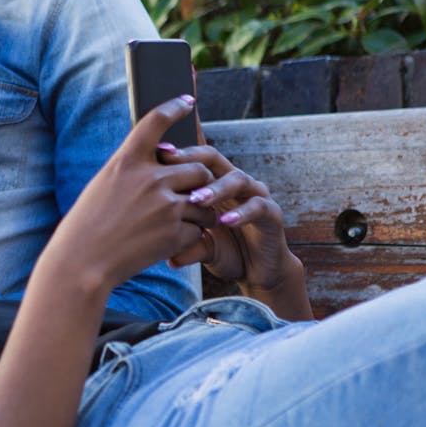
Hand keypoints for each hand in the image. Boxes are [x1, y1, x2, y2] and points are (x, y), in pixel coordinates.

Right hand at [40, 95, 217, 295]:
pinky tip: (171, 242)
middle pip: (198, 166)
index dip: (174, 107)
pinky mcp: (175, 232)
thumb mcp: (104, 185)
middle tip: (194, 191)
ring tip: (182, 221)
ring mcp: (166, 206)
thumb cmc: (87, 225)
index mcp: (127, 161)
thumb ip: (133, 171)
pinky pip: (198, 228)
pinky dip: (190, 235)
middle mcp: (150, 178)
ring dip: (201, 210)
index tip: (187, 101)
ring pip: (205, 200)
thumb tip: (165, 164)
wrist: (82, 263)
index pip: (156, 121)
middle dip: (201, 180)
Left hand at [162, 146, 311, 318]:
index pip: (193, 160)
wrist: (257, 272)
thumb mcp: (200, 248)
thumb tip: (169, 261)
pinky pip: (258, 206)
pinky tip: (225, 221)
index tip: (153, 154)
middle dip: (192, 158)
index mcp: (213, 183)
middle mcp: (234, 183)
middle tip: (170, 163)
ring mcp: (255, 195)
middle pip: (214, 158)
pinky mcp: (272, 213)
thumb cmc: (225, 252)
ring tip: (196, 200)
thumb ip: (187, 246)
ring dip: (216, 188)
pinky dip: (242, 213)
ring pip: (237, 179)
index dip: (175, 156)